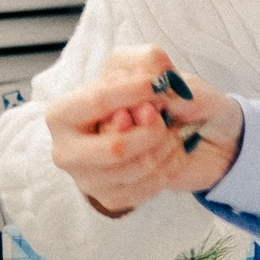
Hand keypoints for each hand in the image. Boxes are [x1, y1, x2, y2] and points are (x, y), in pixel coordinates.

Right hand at [44, 48, 243, 214]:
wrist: (194, 133)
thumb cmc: (164, 96)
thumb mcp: (158, 65)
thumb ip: (151, 61)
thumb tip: (148, 81)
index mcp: (65, 111)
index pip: (98, 101)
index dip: (133, 93)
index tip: (157, 86)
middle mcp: (67, 147)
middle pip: (115, 148)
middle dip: (151, 132)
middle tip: (162, 118)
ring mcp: (86, 178)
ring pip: (136, 168)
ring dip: (164, 147)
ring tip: (168, 133)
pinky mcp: (110, 198)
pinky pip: (145, 188)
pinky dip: (167, 167)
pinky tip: (169, 153)